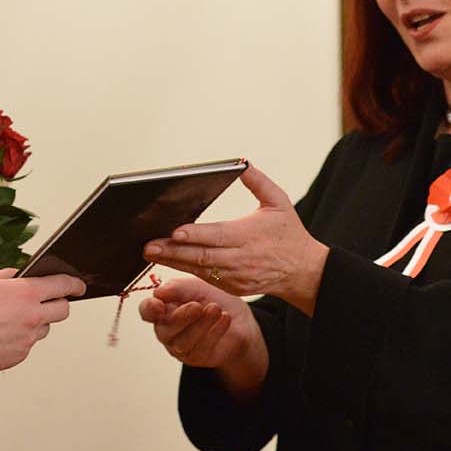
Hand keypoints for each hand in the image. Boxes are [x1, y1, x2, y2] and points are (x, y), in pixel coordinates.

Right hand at [0, 268, 84, 373]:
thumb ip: (8, 275)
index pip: (63, 285)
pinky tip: (0, 332)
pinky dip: (20, 337)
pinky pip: (28, 344)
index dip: (74, 283)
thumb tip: (21, 275)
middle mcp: (32, 318)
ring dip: (36, 321)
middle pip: (63, 310)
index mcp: (25, 295)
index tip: (78, 285)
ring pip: (44, 329)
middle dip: (59, 302)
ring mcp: (27, 340)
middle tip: (47, 300)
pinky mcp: (19, 356)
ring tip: (11, 318)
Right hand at [137, 277, 267, 400]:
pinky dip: (214, 333)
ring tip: (216, 309)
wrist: (240, 316)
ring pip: (183, 343)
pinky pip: (201, 349)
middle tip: (197, 305)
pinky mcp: (197, 358)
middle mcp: (167, 331)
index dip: (149, 309)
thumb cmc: (212, 298)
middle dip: (181, 318)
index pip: (147, 311)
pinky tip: (225, 318)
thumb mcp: (196, 287)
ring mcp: (180, 347)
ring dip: (201, 325)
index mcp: (162, 310)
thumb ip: (176, 288)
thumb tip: (158, 292)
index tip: (159, 305)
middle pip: (164, 331)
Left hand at [143, 164, 329, 314]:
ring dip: (172, 261)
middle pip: (200, 255)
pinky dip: (184, 270)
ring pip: (198, 268)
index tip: (175, 230)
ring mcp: (233, 276)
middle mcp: (238, 259)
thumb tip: (242, 163)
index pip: (216, 236)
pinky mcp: (230, 286)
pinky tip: (166, 261)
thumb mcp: (279, 203)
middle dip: (172, 250)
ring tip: (149, 252)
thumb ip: (259, 183)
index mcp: (248, 236)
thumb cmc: (289, 234)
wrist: (303, 271)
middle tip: (147, 245)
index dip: (194, 234)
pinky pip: (203, 277)